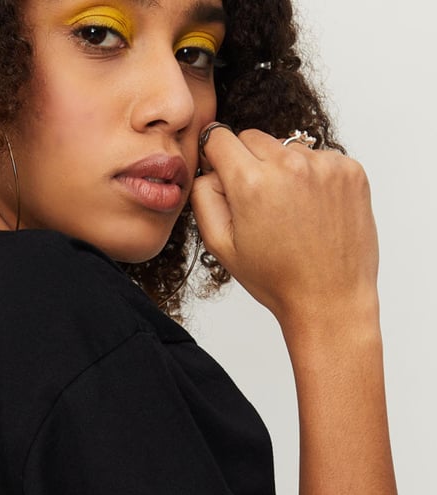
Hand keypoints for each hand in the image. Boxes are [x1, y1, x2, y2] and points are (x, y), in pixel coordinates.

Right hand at [190, 127, 378, 334]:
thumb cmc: (277, 279)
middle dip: (248, 162)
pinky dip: (313, 177)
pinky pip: (320, 158)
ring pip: (287, 146)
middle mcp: (289, 165)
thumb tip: (210, 168)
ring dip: (283, 170)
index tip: (222, 172)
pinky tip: (313, 210)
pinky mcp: (350, 170)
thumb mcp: (221, 246)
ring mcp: (325, 165)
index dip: (215, 155)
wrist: (330, 298)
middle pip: (253, 137)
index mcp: (251, 183)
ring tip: (290, 212)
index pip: (219, 137)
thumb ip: (204, 198)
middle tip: (258, 204)